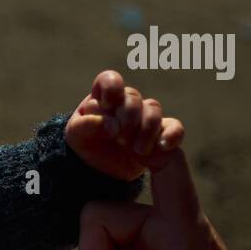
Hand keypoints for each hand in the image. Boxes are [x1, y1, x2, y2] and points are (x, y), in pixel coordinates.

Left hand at [64, 70, 183, 181]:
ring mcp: (145, 117)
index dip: (111, 87)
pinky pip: (174, 127)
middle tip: (121, 139)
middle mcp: (125, 102)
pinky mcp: (160, 134)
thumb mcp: (76, 136)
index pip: (109, 80)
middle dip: (128, 117)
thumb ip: (87, 125)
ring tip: (136, 150)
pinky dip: (172, 134)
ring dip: (146, 129)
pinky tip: (163, 145)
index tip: (107, 104)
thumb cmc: (87, 144)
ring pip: (153, 109)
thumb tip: (110, 125)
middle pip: (133, 98)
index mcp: (103, 97)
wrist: (100, 169)